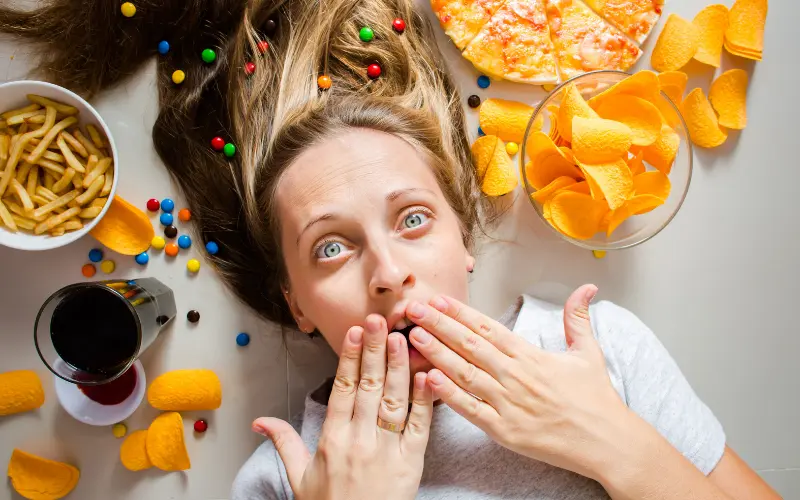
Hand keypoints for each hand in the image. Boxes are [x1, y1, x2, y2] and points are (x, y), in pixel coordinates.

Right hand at [253, 315, 433, 499]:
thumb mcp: (299, 478)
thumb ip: (284, 443)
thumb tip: (260, 421)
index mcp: (333, 440)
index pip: (343, 389)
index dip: (349, 358)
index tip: (354, 332)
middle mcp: (360, 440)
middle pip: (369, 387)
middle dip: (374, 350)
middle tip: (378, 320)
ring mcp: (387, 451)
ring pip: (394, 400)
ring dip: (398, 366)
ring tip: (400, 337)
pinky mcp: (412, 463)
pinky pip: (419, 426)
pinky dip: (425, 400)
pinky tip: (428, 374)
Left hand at [405, 285, 642, 481]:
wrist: (609, 443)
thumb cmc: (597, 400)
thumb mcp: (589, 353)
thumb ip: (578, 319)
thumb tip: (586, 288)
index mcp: (531, 356)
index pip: (489, 328)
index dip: (461, 313)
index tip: (439, 300)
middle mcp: (516, 376)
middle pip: (470, 345)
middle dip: (439, 325)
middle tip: (413, 310)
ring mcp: (509, 403)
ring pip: (465, 374)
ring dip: (437, 354)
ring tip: (413, 337)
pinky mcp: (505, 431)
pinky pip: (470, 409)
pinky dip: (448, 395)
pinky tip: (428, 380)